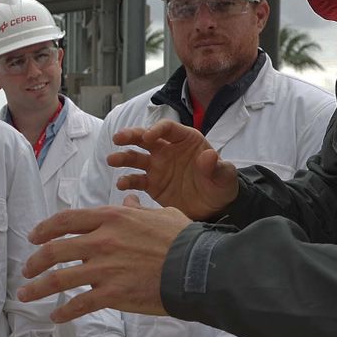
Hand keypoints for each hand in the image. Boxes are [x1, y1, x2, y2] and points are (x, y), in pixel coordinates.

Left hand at [18, 202, 190, 321]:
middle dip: (35, 262)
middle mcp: (101, 241)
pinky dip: (64, 312)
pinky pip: (79, 304)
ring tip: (27, 295)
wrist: (198, 269)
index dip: (44, 229)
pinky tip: (56, 317)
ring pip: (59, 278)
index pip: (65, 220)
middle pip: (54, 250)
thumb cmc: (183, 241)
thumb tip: (128, 200)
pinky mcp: (112, 294)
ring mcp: (105, 268)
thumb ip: (138, 209)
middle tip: (27, 270)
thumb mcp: (160, 215)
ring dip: (38, 288)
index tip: (34, 238)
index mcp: (111, 218)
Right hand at [108, 121, 238, 219]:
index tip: (148, 138)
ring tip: (112, 160)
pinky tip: (121, 185)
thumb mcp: (224, 177)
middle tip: (118, 139)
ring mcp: (157, 166)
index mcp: (186, 140)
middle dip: (131, 136)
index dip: (157, 130)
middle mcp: (168, 150)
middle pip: (145, 138)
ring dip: (123, 157)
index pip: (168, 128)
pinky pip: (136, 180)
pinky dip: (127, 181)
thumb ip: (217, 166)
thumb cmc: (221, 185)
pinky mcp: (151, 184)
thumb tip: (209, 155)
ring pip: (136, 157)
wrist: (214, 208)